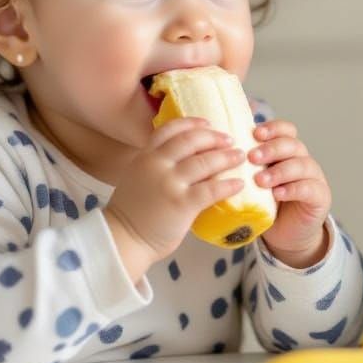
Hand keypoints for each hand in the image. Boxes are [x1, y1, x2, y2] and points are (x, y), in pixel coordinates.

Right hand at [104, 118, 245, 280]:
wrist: (122, 239)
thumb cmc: (133, 212)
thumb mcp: (138, 177)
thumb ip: (157, 165)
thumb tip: (186, 158)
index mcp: (145, 156)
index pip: (170, 129)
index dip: (192, 123)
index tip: (208, 123)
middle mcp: (156, 165)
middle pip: (191, 140)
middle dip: (214, 138)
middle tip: (230, 140)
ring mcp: (169, 183)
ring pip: (205, 162)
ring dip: (226, 157)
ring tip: (239, 157)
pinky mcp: (182, 204)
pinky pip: (211, 189)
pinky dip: (228, 185)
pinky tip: (239, 184)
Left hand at [249, 120, 330, 268]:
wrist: (285, 235)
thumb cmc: (264, 204)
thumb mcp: (250, 182)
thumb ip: (240, 166)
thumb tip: (211, 151)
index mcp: (285, 151)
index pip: (285, 130)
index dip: (272, 128)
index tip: (255, 133)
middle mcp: (301, 160)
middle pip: (292, 144)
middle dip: (271, 148)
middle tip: (252, 157)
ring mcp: (313, 177)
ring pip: (301, 164)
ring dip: (279, 170)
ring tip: (261, 181)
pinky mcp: (320, 196)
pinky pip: (309, 188)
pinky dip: (293, 189)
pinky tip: (278, 194)